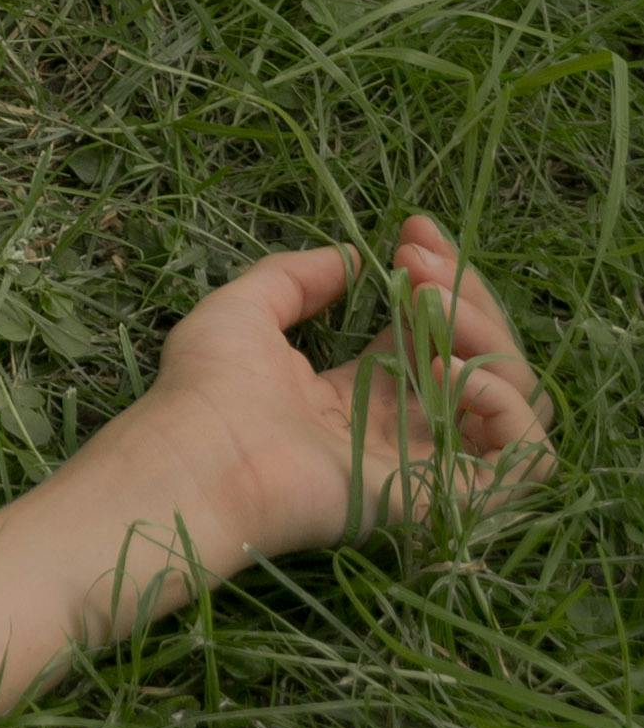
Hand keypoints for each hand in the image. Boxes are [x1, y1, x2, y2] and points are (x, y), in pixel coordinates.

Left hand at [141, 219, 550, 574]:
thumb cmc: (208, 391)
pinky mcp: (447, 495)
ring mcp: (430, 463)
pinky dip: (509, 403)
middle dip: (466, 297)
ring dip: (492, 342)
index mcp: (361, 392)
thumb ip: (295, 277)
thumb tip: (349, 256)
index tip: (413, 231)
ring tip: (433, 312)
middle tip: (418, 264)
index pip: (435, 334)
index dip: (440, 280)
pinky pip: (530, 458)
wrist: (198, 459)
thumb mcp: (244, 308)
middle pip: (483, 359)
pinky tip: (454, 368)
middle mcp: (404, 428)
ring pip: (517, 401)